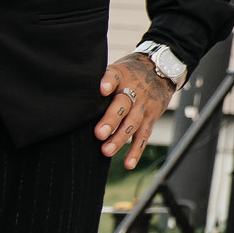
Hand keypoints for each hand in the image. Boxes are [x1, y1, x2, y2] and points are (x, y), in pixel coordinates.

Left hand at [96, 54, 176, 168]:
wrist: (161, 71)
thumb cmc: (130, 74)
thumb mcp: (117, 69)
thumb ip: (101, 80)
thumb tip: (72, 92)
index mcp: (122, 76)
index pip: (114, 77)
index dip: (108, 82)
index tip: (102, 89)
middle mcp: (134, 91)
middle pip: (123, 105)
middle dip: (111, 120)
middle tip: (99, 133)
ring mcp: (143, 106)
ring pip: (132, 123)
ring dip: (120, 138)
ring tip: (106, 151)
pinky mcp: (150, 118)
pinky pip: (143, 136)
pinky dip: (136, 151)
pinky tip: (128, 163)